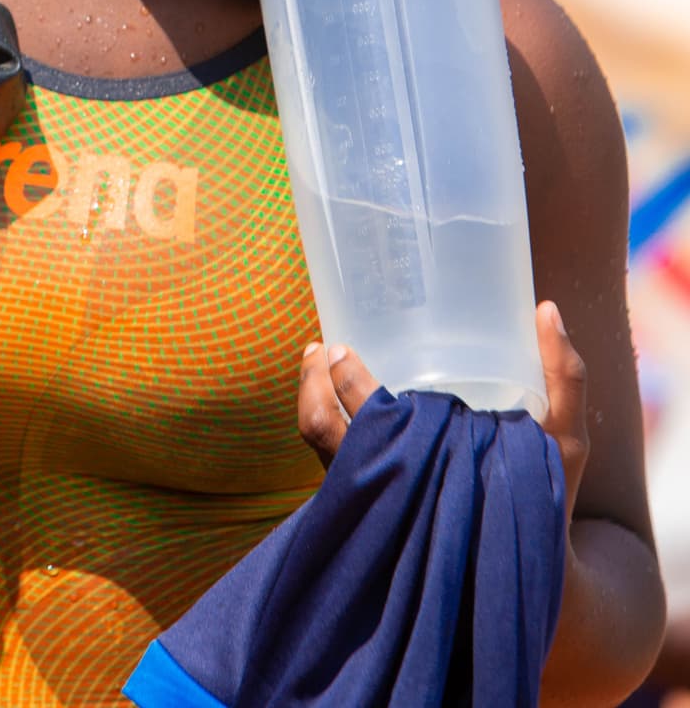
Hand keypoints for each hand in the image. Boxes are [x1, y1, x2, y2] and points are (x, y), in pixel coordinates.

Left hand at [298, 300, 590, 504]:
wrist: (528, 567)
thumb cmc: (546, 496)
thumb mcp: (566, 440)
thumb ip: (564, 377)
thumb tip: (546, 309)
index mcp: (431, 470)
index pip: (369, 423)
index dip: (348, 382)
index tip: (343, 349)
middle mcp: (393, 488)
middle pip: (324, 431)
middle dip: (314, 384)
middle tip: (321, 345)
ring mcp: (377, 499)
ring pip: (319, 444)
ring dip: (310, 398)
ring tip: (316, 356)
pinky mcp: (373, 504)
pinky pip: (328, 458)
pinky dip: (321, 419)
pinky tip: (330, 389)